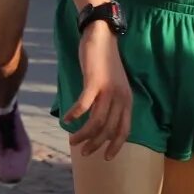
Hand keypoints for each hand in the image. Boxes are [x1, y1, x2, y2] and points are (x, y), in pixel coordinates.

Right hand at [64, 22, 133, 158]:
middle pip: (108, 130)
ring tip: (73, 140)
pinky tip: (66, 119)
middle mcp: (120, 98)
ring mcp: (108, 90)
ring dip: (83, 134)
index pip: (124, 130)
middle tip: (83, 151)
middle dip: (95, 144)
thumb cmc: (105, 62)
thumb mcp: (113, 85)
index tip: (105, 157)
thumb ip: (110, 103)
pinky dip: (74, 114)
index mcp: (127, 101)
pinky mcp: (94, 82)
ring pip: (96, 122)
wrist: (103, 36)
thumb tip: (99, 122)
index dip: (115, 145)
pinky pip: (83, 105)